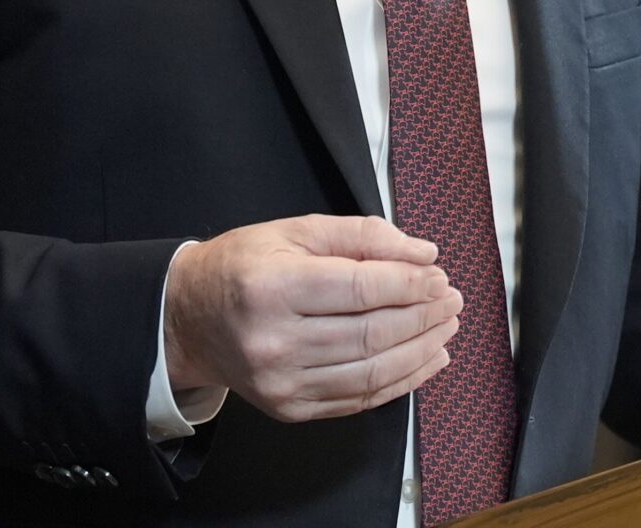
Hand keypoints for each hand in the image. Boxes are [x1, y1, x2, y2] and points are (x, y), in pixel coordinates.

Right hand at [164, 214, 462, 422]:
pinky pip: (359, 399)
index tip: (438, 276)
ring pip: (372, 372)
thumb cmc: (243, 267)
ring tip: (446, 327)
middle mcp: (274, 340)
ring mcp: (281, 382)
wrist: (189, 320)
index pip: (362, 288)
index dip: (410, 283)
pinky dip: (402, 381)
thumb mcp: (294, 231)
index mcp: (272, 287)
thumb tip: (423, 255)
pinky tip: (426, 360)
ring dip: (421, 350)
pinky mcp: (290, 409)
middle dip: (424, 316)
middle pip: (372, 333)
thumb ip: (361, 235)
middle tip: (451, 300)